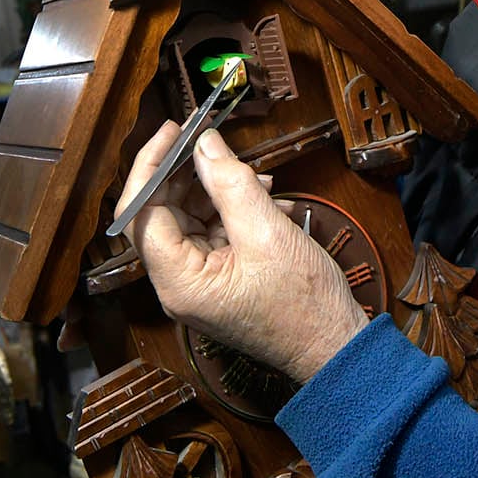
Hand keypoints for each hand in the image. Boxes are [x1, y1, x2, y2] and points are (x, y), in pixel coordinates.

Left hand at [116, 122, 370, 382]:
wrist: (335, 347)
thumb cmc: (304, 305)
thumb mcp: (267, 232)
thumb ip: (230, 184)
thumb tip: (204, 144)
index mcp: (178, 281)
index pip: (141, 212)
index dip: (153, 165)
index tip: (175, 130)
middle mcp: (180, 284)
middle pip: (166, 212)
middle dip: (192, 174)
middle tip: (214, 140)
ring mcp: (201, 284)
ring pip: (194, 219)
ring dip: (223, 191)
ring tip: (260, 179)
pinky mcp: (222, 281)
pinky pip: (218, 234)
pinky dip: (239, 211)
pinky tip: (271, 201)